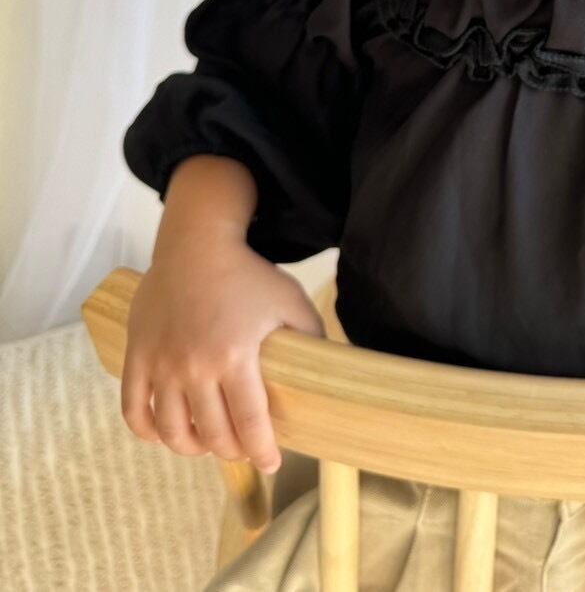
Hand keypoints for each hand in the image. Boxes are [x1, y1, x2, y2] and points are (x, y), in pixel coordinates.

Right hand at [122, 238, 326, 475]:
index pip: (250, 423)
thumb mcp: (290, 301)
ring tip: (209, 443)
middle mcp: (194, 366)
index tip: (271, 464)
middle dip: (233, 450)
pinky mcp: (137, 356)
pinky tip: (166, 433)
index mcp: (235, 356)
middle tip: (244, 448)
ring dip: (193, 447)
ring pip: (173, 431)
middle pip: (213, 433)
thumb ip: (311, 338)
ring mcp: (161, 363)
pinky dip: (149, 432)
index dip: (262, 451)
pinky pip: (134, 411)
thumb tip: (325, 374)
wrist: (197, 245)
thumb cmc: (248, 274)